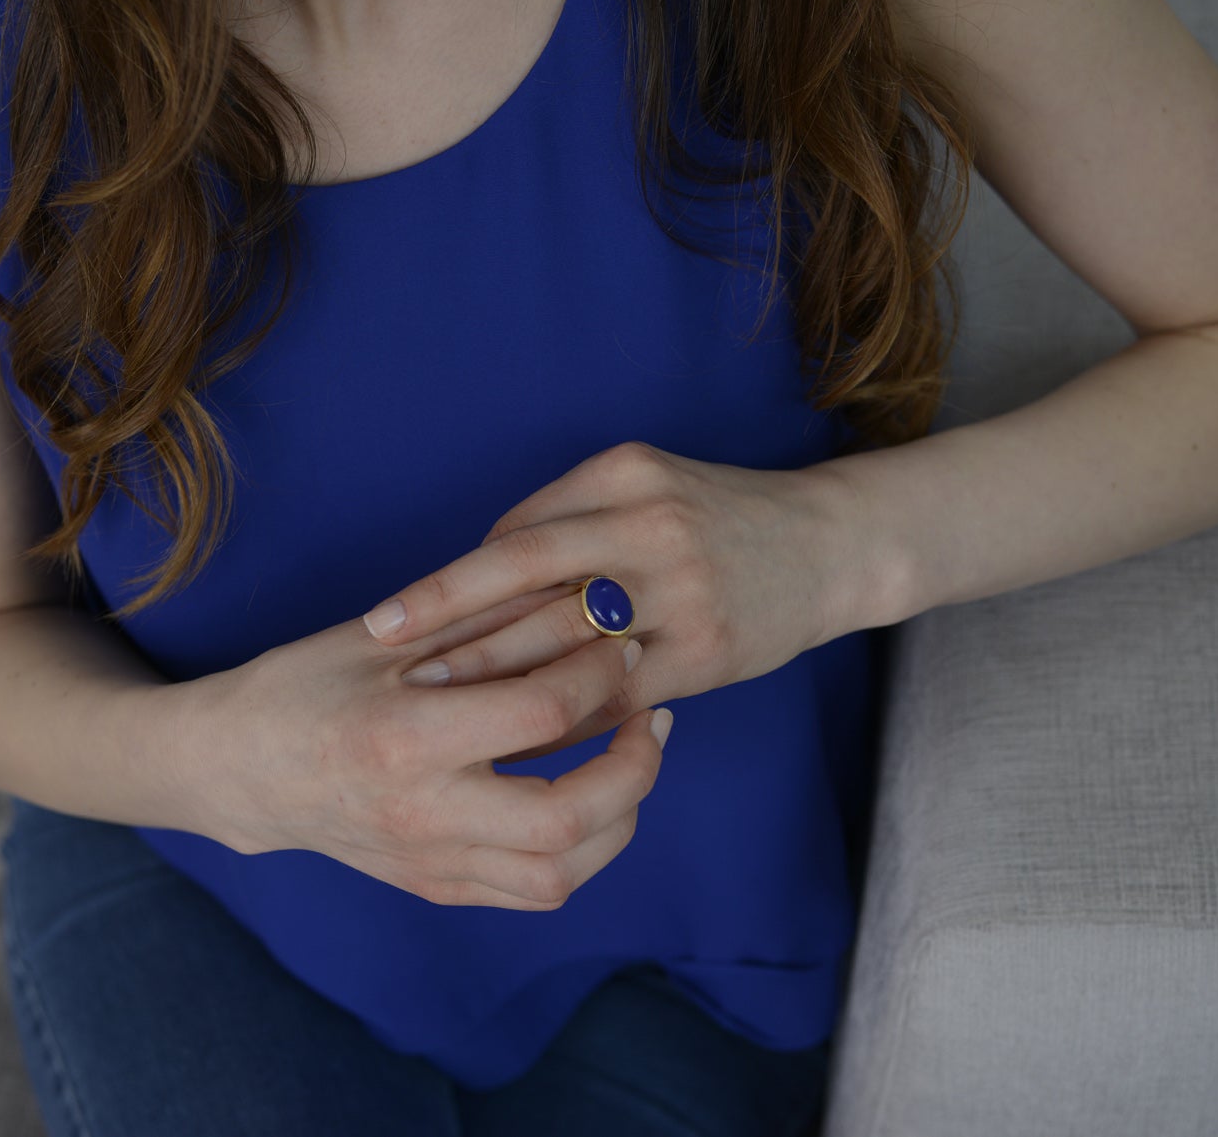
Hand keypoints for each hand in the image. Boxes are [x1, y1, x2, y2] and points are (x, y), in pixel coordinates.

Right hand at [201, 587, 673, 909]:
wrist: (237, 768)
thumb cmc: (305, 685)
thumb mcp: (389, 635)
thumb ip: (489, 619)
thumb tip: (585, 598)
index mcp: (405, 738)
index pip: (542, 715)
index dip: (600, 673)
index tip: (620, 643)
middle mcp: (422, 814)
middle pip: (570, 819)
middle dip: (635, 765)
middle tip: (650, 715)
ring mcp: (429, 861)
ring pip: (562, 874)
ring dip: (621, 818)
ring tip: (631, 760)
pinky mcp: (434, 886)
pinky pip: (533, 889)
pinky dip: (581, 848)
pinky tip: (590, 797)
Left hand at [359, 441, 860, 761]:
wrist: (831, 546)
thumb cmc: (716, 517)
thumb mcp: (643, 487)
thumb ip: (565, 525)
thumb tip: (474, 582)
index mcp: (623, 474)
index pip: (515, 536)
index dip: (450, 586)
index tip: (391, 622)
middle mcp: (649, 523)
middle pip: (524, 580)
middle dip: (449, 630)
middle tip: (387, 669)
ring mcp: (681, 589)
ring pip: (564, 643)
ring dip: (493, 681)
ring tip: (432, 712)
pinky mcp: (704, 651)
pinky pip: (612, 696)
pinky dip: (558, 722)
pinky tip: (515, 744)